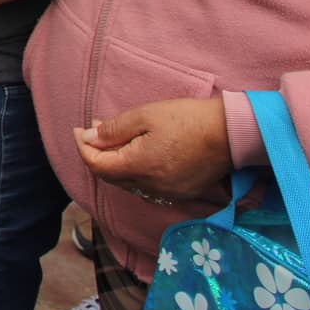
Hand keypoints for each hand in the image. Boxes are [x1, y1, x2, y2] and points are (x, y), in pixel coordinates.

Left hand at [76, 98, 231, 204]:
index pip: (97, 165)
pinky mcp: (180, 193)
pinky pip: (147, 186)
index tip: (78, 130)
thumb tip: (89, 138)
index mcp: (138, 167)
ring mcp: (166, 193)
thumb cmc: (187, 119)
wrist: (230, 134)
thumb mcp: (145, 116)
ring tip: (115, 138)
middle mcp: (150, 187)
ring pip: (128, 183)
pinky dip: (136, 171)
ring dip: (117, 163)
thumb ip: (114, 130)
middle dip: (98, 154)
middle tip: (94, 130)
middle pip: (111, 176)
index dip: (83, 147)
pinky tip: (138, 153)